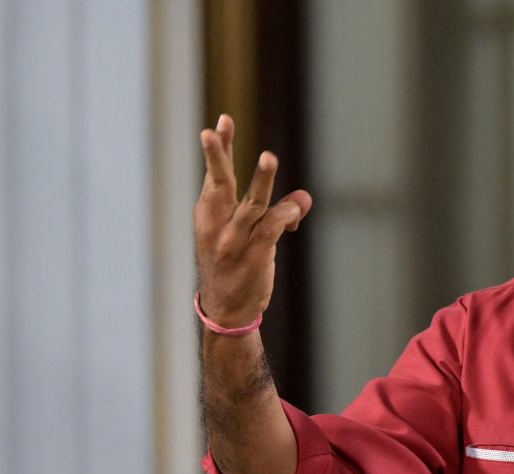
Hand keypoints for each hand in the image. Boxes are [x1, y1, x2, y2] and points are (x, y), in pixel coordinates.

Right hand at [194, 114, 312, 326]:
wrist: (226, 311)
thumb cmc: (236, 266)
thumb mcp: (247, 235)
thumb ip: (275, 211)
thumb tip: (305, 198)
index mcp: (209, 214)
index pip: (214, 175)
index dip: (220, 149)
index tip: (221, 122)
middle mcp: (217, 225)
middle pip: (219, 183)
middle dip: (217, 155)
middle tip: (211, 130)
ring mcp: (234, 241)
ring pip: (251, 203)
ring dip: (262, 180)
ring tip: (269, 157)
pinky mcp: (252, 255)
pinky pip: (271, 227)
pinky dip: (286, 215)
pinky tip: (296, 210)